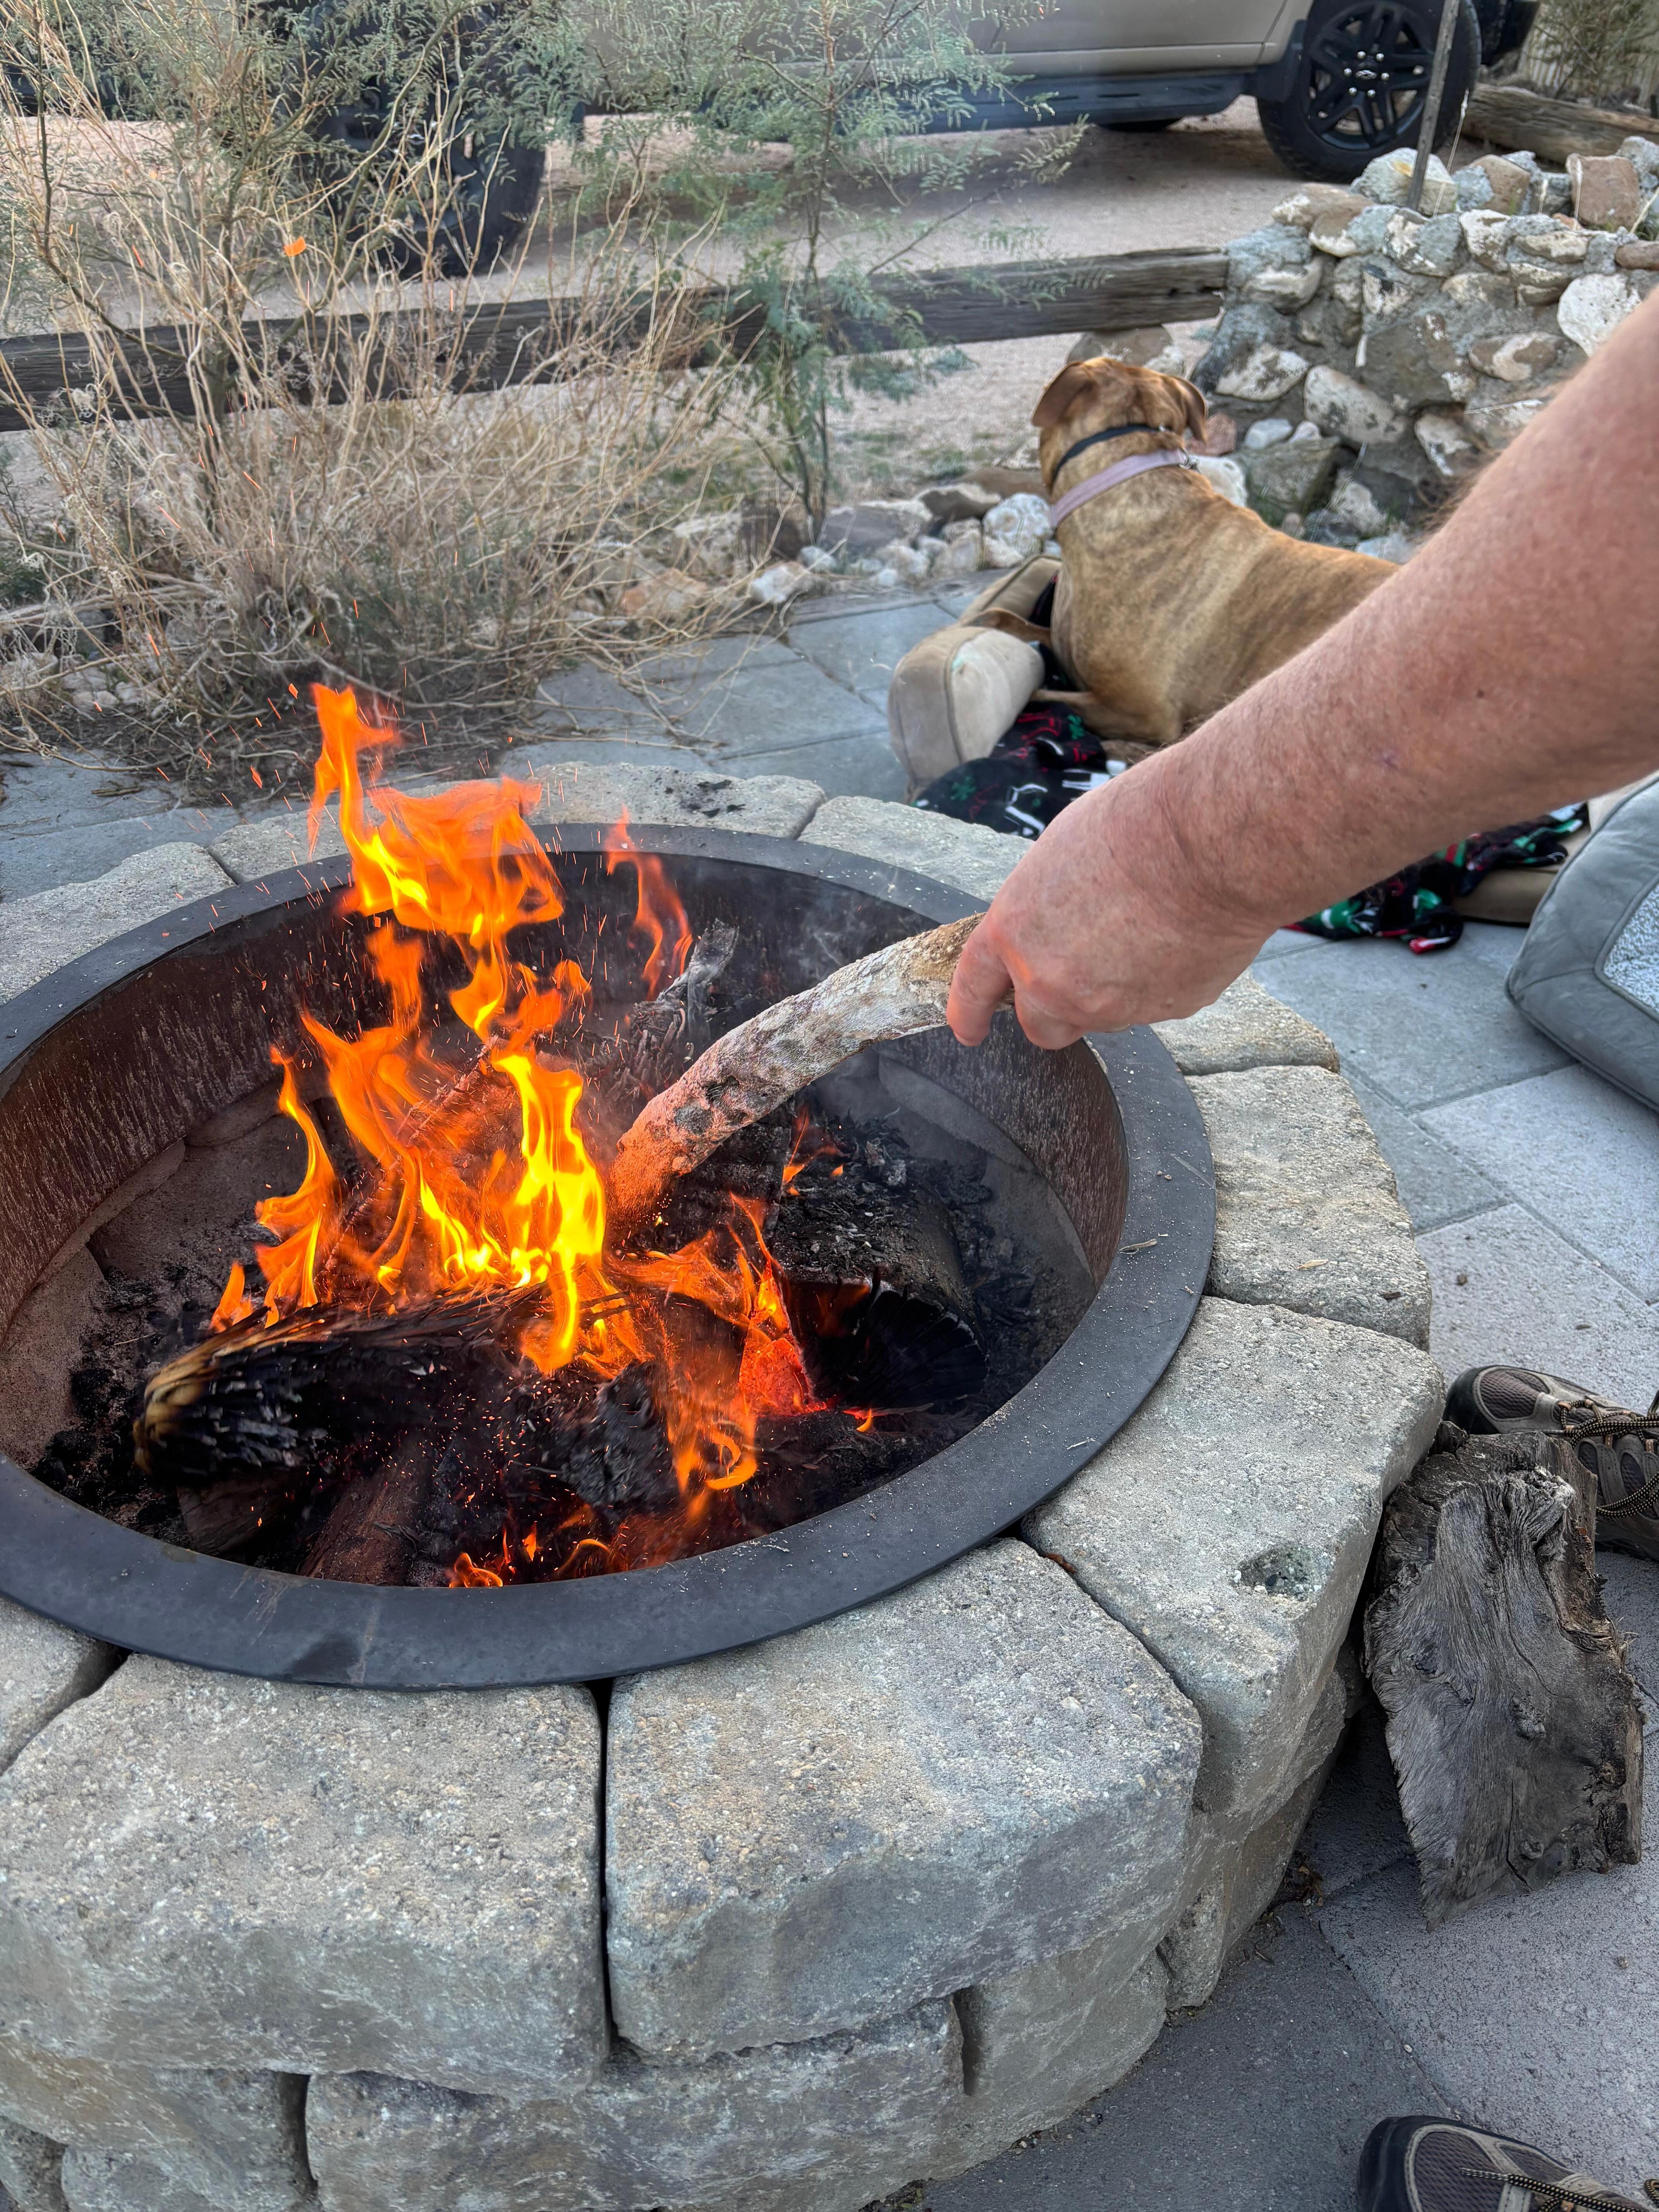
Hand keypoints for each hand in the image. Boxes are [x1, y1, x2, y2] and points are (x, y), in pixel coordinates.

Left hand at [946, 757, 1280, 1049]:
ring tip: (1148, 929)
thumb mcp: (1060, 854)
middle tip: (1082, 973)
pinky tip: (1181, 936)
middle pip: (1040, 1024)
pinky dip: (1160, 981)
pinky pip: (1152, 1005)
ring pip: (1101, 1015)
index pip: (975, 987)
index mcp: (1014, 931)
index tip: (968, 1030)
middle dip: (1053, 1009)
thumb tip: (1054, 927)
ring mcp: (1107, 1005)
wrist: (1209, 841)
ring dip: (1113, 989)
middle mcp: (1051, 980)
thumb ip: (1044, 909)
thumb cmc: (1136, 826)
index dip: (967, 1013)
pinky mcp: (1162, 1011)